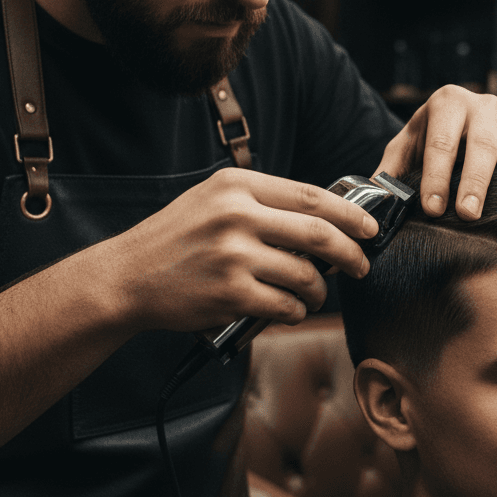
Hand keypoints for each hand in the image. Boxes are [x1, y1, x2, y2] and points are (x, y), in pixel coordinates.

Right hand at [105, 168, 378, 332]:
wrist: (127, 277)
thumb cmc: (175, 238)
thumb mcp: (214, 199)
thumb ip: (261, 202)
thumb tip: (324, 220)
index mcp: (238, 185)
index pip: (311, 196)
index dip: (348, 214)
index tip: (368, 228)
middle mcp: (237, 215)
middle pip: (318, 234)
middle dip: (351, 253)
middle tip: (362, 265)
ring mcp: (233, 255)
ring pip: (305, 275)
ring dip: (320, 291)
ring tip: (315, 294)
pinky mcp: (230, 294)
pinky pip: (285, 306)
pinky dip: (296, 312)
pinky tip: (290, 310)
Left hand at [374, 85, 496, 219]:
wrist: (454, 116)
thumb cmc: (427, 137)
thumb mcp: (403, 146)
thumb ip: (389, 170)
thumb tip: (373, 201)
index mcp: (448, 103)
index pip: (441, 141)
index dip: (436, 176)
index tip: (433, 208)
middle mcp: (484, 107)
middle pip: (482, 144)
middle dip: (474, 181)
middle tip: (468, 213)